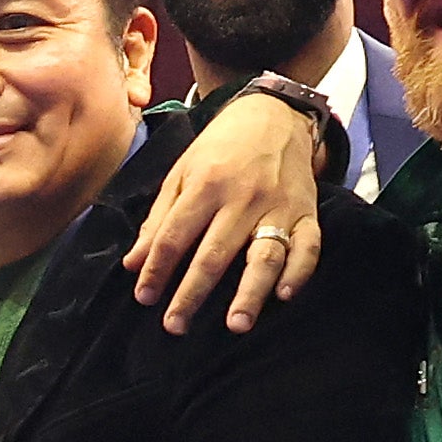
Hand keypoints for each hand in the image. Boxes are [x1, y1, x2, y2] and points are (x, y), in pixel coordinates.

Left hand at [124, 78, 331, 334]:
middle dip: (193, 294)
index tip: (144, 298)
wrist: (275, 115)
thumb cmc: (220, 149)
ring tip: (236, 324)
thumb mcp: (182, 173)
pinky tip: (284, 296)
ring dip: (251, 293)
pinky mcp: (308, 213)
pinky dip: (299, 272)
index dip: (157, 270)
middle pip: (214, 254)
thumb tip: (133, 265)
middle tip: (175, 326)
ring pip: (264, 255)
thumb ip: (159, 220)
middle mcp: (243, 198)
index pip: (175, 236)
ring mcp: (278, 206)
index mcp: (206, 185)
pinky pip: (308, 247)